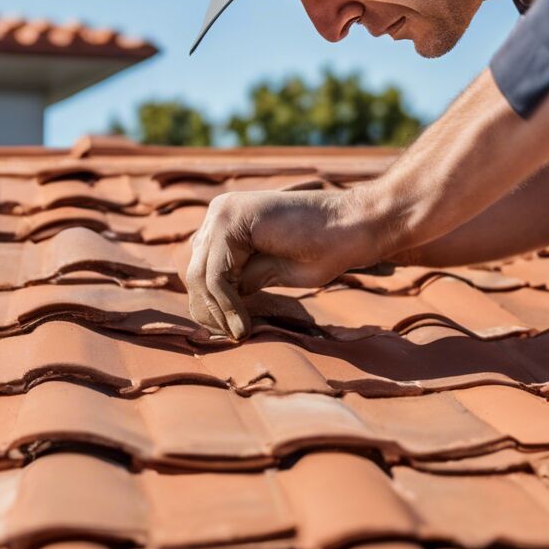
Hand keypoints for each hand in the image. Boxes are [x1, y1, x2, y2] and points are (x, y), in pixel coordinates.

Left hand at [185, 188, 387, 338]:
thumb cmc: (322, 250)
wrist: (355, 227)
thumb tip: (210, 307)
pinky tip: (244, 324)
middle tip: (233, 336)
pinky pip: (216, 275)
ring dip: (219, 312)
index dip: (211, 306)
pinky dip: (227, 305)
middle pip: (194, 274)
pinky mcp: (233, 218)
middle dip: (211, 311)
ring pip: (200, 277)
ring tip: (241, 333)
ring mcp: (223, 212)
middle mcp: (219, 213)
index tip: (232, 332)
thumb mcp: (269, 273)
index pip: (200, 271)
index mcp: (226, 224)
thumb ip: (239, 281)